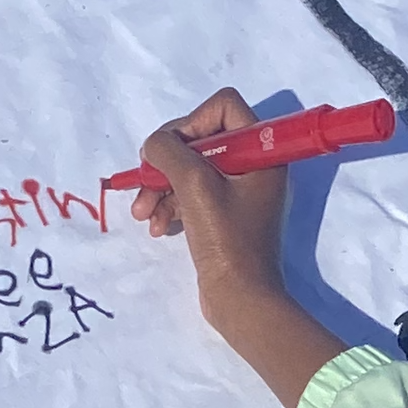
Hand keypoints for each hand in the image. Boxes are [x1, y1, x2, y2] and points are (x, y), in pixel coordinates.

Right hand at [132, 88, 348, 407]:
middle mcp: (254, 165)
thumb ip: (170, 151)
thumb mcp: (194, 185)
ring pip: (190, 170)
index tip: (172, 151)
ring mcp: (240, 192)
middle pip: (200, 139)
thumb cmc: (226, 240)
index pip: (223, 107)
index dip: (191, 122)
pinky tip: (159, 227)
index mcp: (262, 151)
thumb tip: (154, 144)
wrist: (241, 300)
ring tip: (144, 216)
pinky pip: (191, 196)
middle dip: (167, 163)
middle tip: (145, 183)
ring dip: (161, 188)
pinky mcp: (225, 217)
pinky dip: (171, 206)